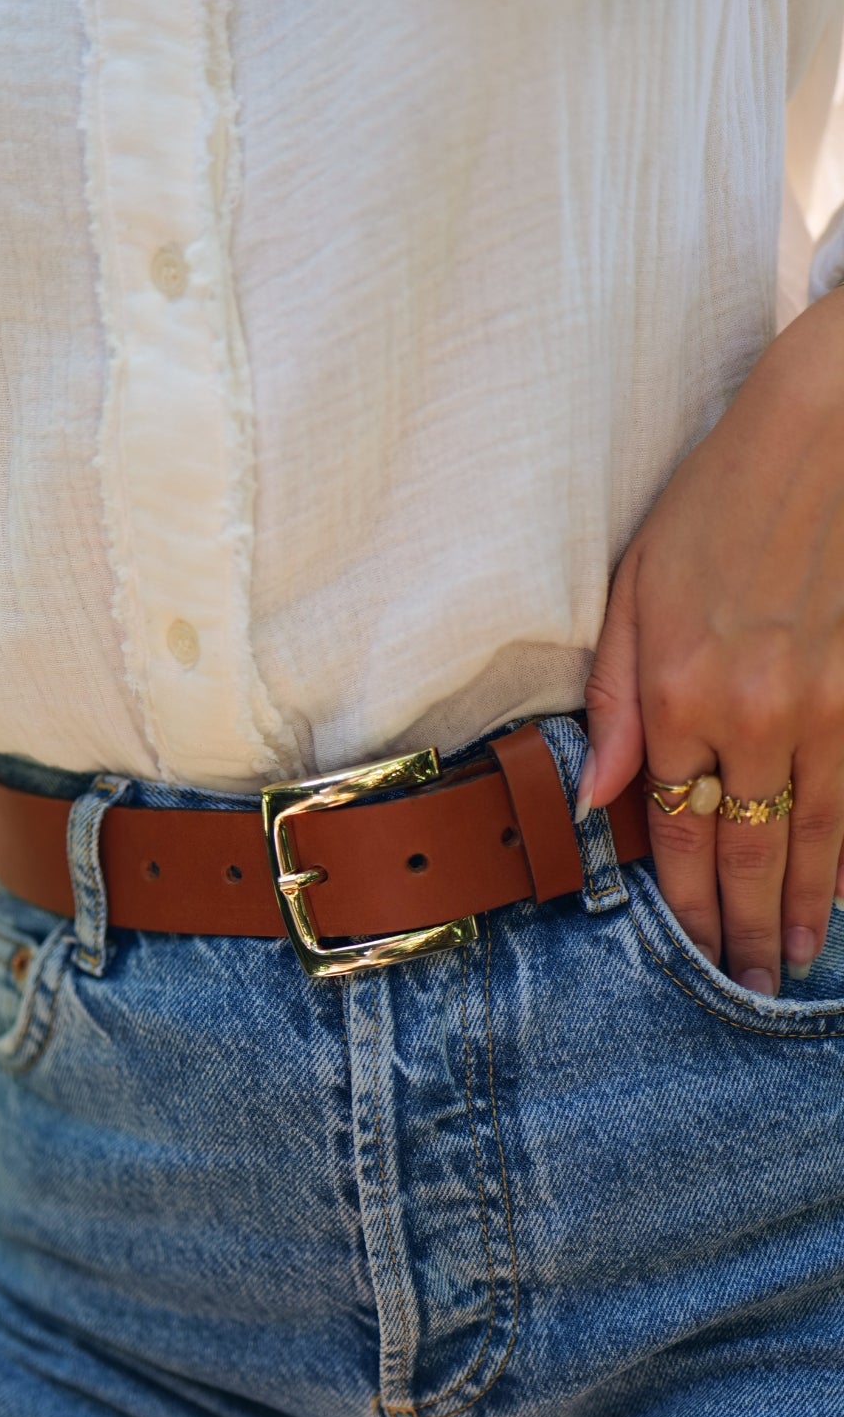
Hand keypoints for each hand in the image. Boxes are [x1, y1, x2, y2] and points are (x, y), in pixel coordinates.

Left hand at [578, 286, 843, 993]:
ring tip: (798, 962)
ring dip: (808, 909)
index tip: (696, 949)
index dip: (688, 902)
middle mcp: (754, 717)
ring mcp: (827, 708)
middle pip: (750, 853)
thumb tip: (595, 796)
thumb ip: (614, 701)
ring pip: (818, 838)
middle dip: (748, 930)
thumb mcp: (636, 588)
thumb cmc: (720, 500)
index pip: (679, 832)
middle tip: (752, 986)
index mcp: (679, 694)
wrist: (834, 430)